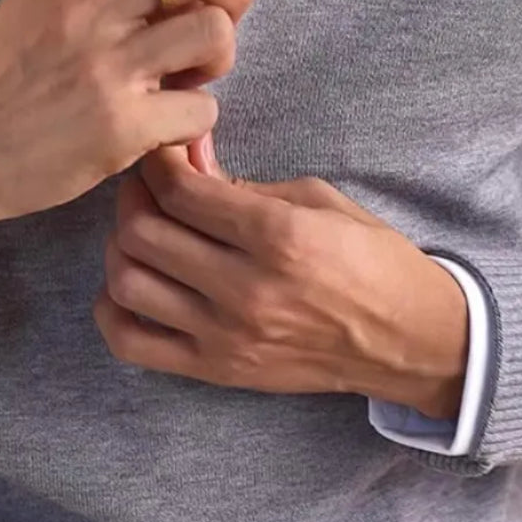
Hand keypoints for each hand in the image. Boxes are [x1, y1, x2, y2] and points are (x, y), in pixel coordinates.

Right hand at [0, 0, 255, 264]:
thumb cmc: (3, 82)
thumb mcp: (34, 2)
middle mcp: (85, 7)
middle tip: (224, 22)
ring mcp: (104, 66)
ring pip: (213, 32)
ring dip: (217, 57)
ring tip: (186, 79)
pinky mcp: (119, 124)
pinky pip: (202, 108)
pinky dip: (195, 119)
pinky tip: (165, 126)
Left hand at [93, 135, 468, 419]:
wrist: (408, 340)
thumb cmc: (370, 260)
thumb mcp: (319, 200)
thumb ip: (246, 183)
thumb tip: (187, 159)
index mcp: (279, 236)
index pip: (180, 190)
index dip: (157, 161)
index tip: (161, 152)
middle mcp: (247, 288)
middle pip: (142, 232)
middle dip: (134, 196)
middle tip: (148, 188)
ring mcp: (227, 335)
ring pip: (127, 283)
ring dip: (121, 248)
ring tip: (142, 234)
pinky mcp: (217, 369)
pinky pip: (132, 343)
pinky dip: (113, 310)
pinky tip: (133, 286)